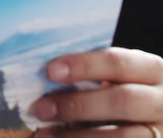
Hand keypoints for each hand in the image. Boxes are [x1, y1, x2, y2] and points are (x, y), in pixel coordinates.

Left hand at [32, 47, 162, 136]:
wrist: (156, 113)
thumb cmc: (128, 88)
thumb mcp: (121, 75)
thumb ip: (93, 73)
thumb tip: (45, 75)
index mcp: (152, 69)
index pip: (117, 62)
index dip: (83, 66)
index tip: (50, 71)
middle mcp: (162, 102)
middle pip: (122, 101)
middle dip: (78, 105)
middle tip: (41, 108)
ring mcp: (162, 132)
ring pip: (123, 137)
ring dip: (78, 137)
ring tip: (44, 134)